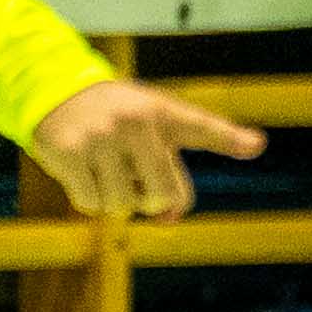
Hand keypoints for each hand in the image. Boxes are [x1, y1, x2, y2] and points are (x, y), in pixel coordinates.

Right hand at [26, 75, 268, 220]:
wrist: (56, 91)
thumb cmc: (116, 120)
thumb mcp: (151, 131)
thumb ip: (171, 174)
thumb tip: (170, 219)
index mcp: (163, 113)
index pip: (201, 127)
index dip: (230, 138)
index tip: (255, 144)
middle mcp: (135, 122)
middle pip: (160, 195)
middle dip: (149, 200)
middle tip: (134, 181)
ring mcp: (101, 136)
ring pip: (122, 205)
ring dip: (115, 199)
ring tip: (106, 169)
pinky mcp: (69, 151)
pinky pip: (90, 203)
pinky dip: (87, 198)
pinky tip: (83, 171)